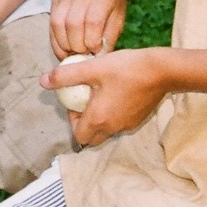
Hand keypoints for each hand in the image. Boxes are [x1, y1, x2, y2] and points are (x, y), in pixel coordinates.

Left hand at [45, 49, 165, 144]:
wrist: (162, 70)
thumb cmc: (126, 68)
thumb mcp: (92, 69)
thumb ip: (65, 76)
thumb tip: (43, 81)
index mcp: (99, 119)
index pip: (79, 136)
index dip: (72, 122)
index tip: (75, 103)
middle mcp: (113, 127)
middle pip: (93, 138)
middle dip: (85, 125)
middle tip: (86, 102)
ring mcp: (128, 125)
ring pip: (107, 131)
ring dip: (100, 120)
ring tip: (101, 95)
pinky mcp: (139, 119)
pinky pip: (120, 123)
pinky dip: (114, 115)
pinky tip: (118, 93)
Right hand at [51, 0, 127, 58]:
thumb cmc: (113, 6)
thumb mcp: (118, 20)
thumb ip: (108, 39)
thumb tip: (96, 60)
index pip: (92, 21)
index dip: (92, 41)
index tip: (95, 52)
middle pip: (73, 23)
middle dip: (77, 46)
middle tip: (84, 55)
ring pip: (58, 24)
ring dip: (64, 45)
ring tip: (74, 54)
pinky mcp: (56, 1)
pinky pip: (52, 25)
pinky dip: (56, 42)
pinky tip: (65, 50)